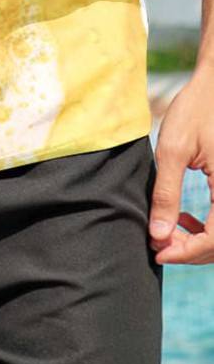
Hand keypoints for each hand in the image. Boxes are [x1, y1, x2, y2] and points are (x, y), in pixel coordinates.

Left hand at [149, 63, 213, 263]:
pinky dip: (206, 226)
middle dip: (190, 250)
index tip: (157, 251)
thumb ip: (167, 194)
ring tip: (167, 230)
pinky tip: (183, 218)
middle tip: (157, 242)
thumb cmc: (195, 110)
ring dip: (198, 240)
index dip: (186, 253)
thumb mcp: (173, 150)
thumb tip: (159, 233)